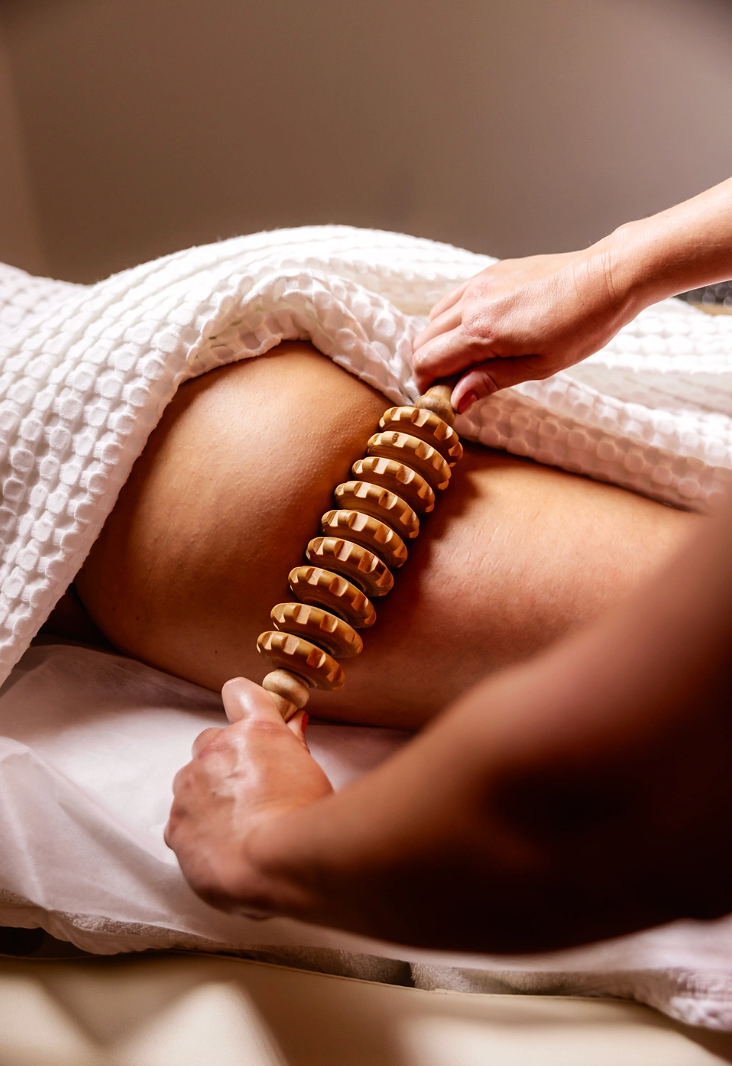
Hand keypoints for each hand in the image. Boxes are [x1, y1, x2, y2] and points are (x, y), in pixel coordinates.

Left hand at [165, 676, 332, 914]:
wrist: (273, 866)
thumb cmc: (303, 820)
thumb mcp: (311, 774)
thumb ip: (294, 745)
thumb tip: (295, 723)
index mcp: (255, 732)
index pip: (239, 693)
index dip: (244, 703)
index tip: (250, 719)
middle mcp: (216, 751)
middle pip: (210, 742)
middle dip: (225, 761)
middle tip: (253, 790)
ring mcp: (191, 786)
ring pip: (192, 782)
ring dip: (208, 796)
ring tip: (239, 827)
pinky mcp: (175, 824)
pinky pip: (182, 821)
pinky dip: (198, 831)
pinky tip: (223, 848)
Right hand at [412, 241, 639, 411]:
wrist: (607, 277)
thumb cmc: (582, 324)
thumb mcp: (539, 366)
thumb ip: (490, 380)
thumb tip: (457, 400)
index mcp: (482, 330)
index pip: (426, 361)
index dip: (428, 386)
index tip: (445, 400)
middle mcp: (472, 303)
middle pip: (421, 341)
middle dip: (431, 367)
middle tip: (458, 385)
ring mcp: (478, 284)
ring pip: (433, 320)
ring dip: (441, 344)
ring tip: (471, 361)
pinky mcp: (489, 273)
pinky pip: (452, 301)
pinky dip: (452, 322)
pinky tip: (481, 335)